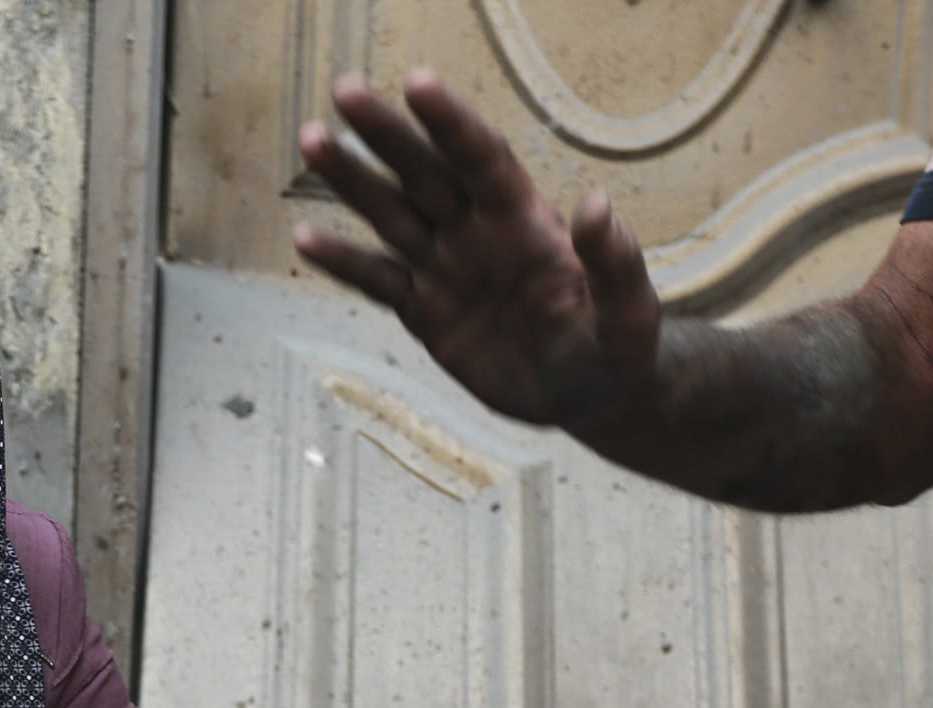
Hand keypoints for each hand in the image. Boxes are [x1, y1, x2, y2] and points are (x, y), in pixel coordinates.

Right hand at [293, 70, 659, 430]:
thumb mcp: (629, 313)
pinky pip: (377, 282)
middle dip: (388, 134)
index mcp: (526, 224)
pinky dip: (343, 263)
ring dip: (352, 180)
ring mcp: (447, 271)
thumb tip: (593, 204)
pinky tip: (303, 240)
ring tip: (311, 140)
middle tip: (346, 91)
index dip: (451, 125)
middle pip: (426, 174)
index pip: (483, 162)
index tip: (418, 84)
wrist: (588, 397)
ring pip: (391, 215)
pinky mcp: (425, 312)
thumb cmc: (619, 350)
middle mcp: (479, 235)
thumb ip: (615, 261)